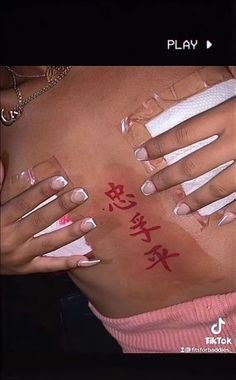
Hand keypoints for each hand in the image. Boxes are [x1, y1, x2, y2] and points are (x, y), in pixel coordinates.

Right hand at [0, 160, 99, 273]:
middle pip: (39, 220)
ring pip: (48, 244)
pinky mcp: (26, 268)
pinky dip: (67, 263)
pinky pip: (49, 266)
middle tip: (82, 194)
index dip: (41, 191)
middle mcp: (10, 238)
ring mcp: (20, 255)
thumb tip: (1, 163)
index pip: (23, 203)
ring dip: (71, 233)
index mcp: (0, 220)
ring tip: (90, 223)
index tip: (61, 180)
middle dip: (62, 207)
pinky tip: (85, 258)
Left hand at [134, 97, 235, 225]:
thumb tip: (201, 92)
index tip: (140, 154)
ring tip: (179, 210)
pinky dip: (234, 209)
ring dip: (197, 201)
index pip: (184, 134)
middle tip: (147, 189)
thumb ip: (223, 96)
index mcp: (228, 116)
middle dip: (167, 179)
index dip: (160, 146)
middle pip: (194, 165)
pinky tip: (222, 218)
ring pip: (219, 187)